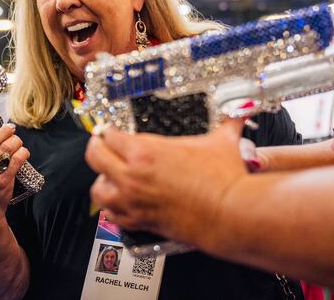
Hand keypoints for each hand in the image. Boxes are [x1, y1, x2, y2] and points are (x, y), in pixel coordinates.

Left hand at [85, 117, 248, 250]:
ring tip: (109, 175)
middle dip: (97, 147)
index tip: (110, 129)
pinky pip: (112, 216)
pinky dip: (112, 208)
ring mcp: (133, 201)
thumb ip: (227, 122)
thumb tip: (238, 110)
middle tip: (101, 144)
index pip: (109, 135)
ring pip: (97, 190)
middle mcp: (132, 176)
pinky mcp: (140, 222)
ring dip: (101, 180)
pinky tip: (119, 202)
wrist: (230, 213)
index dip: (107, 129)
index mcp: (145, 152)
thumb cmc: (224, 179)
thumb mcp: (222, 140)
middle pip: (95, 157)